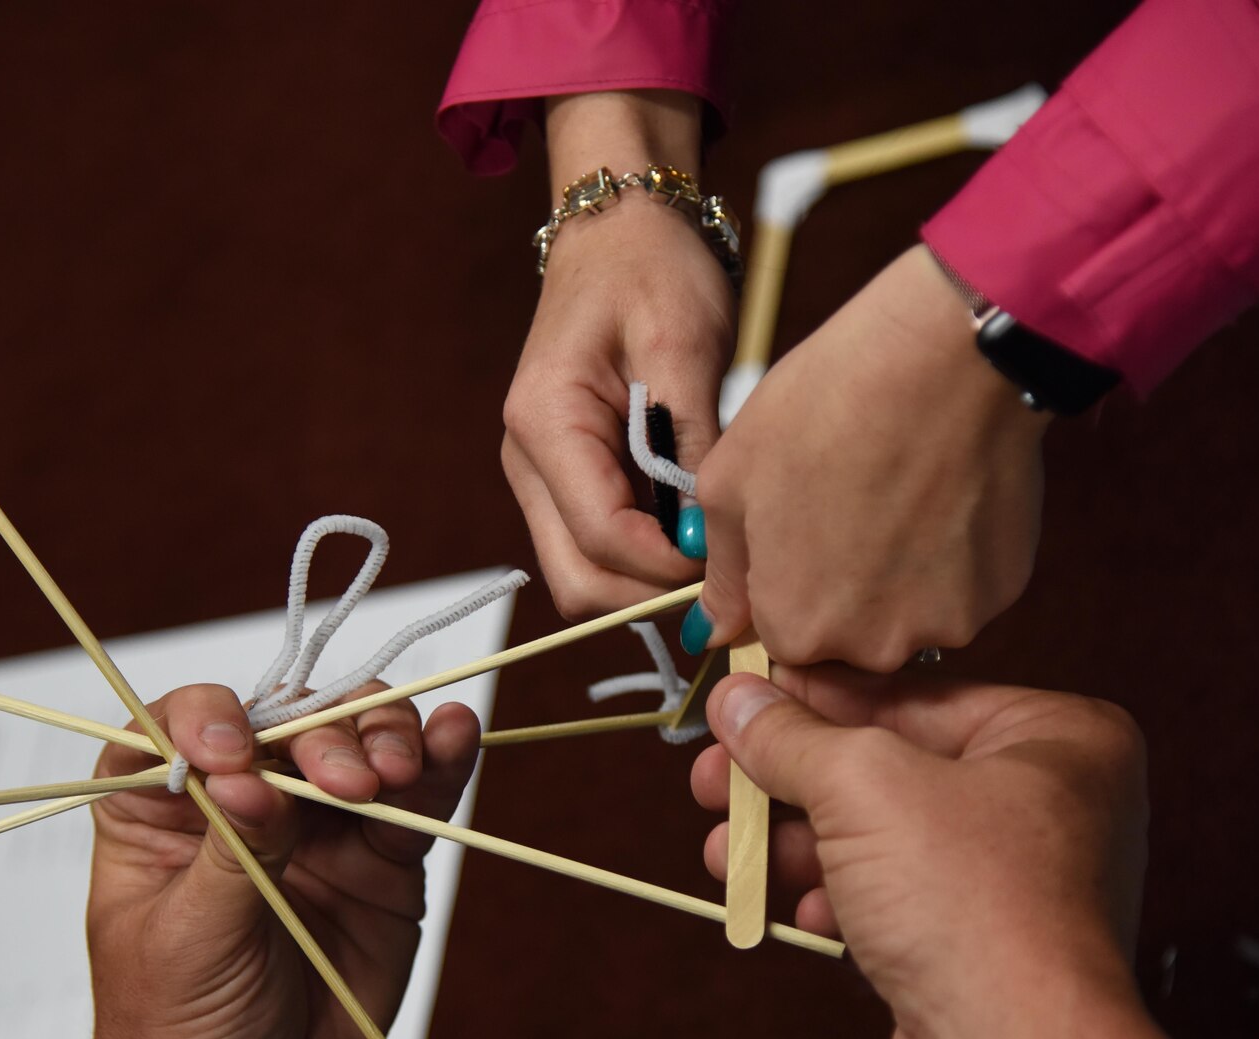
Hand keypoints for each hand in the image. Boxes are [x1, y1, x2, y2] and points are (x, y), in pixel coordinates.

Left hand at [84, 683, 480, 1038]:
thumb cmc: (178, 1032)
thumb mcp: (187, 940)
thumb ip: (233, 853)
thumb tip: (255, 776)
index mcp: (161, 808)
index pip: (182, 723)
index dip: (211, 715)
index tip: (233, 750)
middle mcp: (244, 799)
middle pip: (287, 720)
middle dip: (320, 734)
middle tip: (342, 782)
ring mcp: (317, 826)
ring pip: (357, 743)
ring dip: (382, 737)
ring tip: (394, 771)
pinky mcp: (381, 862)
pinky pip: (415, 799)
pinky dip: (440, 761)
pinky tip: (457, 733)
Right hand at [501, 90, 728, 618]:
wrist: (620, 226)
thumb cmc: (652, 269)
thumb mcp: (684, 344)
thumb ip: (690, 445)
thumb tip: (708, 536)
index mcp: (544, 423)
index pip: (600, 535)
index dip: (668, 566)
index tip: (732, 558)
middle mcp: (526, 460)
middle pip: (578, 577)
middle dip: (649, 593)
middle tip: (725, 573)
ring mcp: (540, 474)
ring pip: (584, 572)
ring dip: (647, 579)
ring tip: (715, 549)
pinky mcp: (567, 477)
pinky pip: (598, 543)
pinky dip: (644, 555)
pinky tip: (695, 528)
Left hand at [685, 246, 1047, 668]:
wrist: (944, 359)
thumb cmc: (825, 409)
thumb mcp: (729, 484)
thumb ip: (722, 572)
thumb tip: (716, 628)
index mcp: (797, 630)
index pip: (777, 635)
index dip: (781, 579)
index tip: (796, 527)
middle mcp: (875, 648)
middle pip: (846, 634)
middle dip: (840, 585)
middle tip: (848, 502)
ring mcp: (949, 623)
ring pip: (907, 612)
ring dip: (898, 572)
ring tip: (896, 493)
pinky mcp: (1005, 589)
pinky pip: (962, 587)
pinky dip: (950, 554)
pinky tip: (943, 493)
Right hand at [693, 664, 1146, 1038]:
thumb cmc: (971, 901)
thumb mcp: (861, 785)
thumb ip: (791, 736)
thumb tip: (737, 698)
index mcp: (1056, 736)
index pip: (910, 693)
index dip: (811, 697)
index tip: (741, 698)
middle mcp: (1052, 801)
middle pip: (888, 768)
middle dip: (790, 782)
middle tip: (711, 780)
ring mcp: (1019, 881)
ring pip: (882, 839)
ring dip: (796, 845)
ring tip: (728, 853)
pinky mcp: (981, 948)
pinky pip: (895, 900)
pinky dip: (836, 900)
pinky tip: (789, 908)